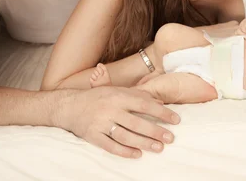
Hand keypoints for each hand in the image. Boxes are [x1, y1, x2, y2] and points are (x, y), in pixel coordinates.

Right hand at [54, 86, 179, 158]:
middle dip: (156, 131)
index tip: (176, 120)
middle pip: (137, 123)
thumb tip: (160, 101)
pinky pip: (110, 146)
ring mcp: (100, 123)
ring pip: (125, 136)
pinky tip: (138, 154)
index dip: (162, 112)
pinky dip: (125, 151)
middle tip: (170, 138)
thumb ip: (138, 95)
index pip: (144, 105)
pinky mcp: (92, 136)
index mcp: (118, 96)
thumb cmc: (98, 97)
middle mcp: (110, 109)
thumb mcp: (117, 90)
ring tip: (159, 148)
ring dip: (144, 143)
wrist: (69, 106)